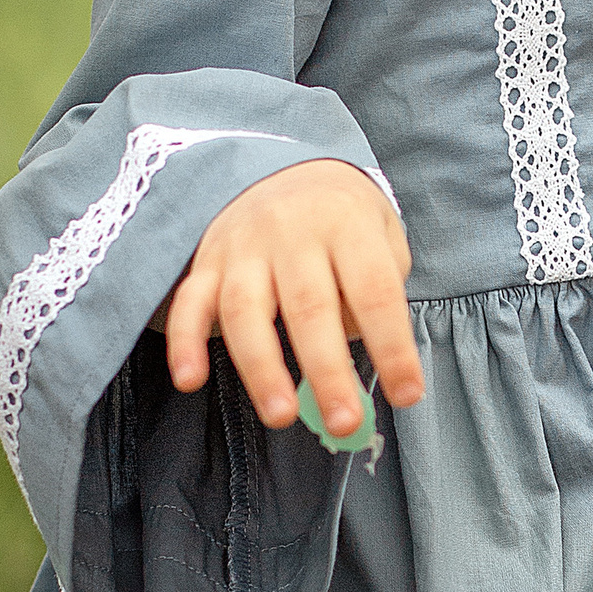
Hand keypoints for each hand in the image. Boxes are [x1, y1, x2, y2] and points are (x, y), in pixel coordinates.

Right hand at [159, 159, 421, 438]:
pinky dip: (184, 342)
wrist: (281, 168)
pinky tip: (190, 380)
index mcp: (347, 222)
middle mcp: (293, 230)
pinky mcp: (206, 261)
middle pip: (310, 306)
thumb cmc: (343, 218)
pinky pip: (189, 302)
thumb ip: (379, 287)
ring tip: (281, 417)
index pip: (374, 290)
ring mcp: (244, 245)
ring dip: (262, 369)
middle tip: (344, 423)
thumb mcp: (381, 233)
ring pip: (247, 311)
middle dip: (327, 371)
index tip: (407, 396)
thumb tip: (362, 349)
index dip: (392, 346)